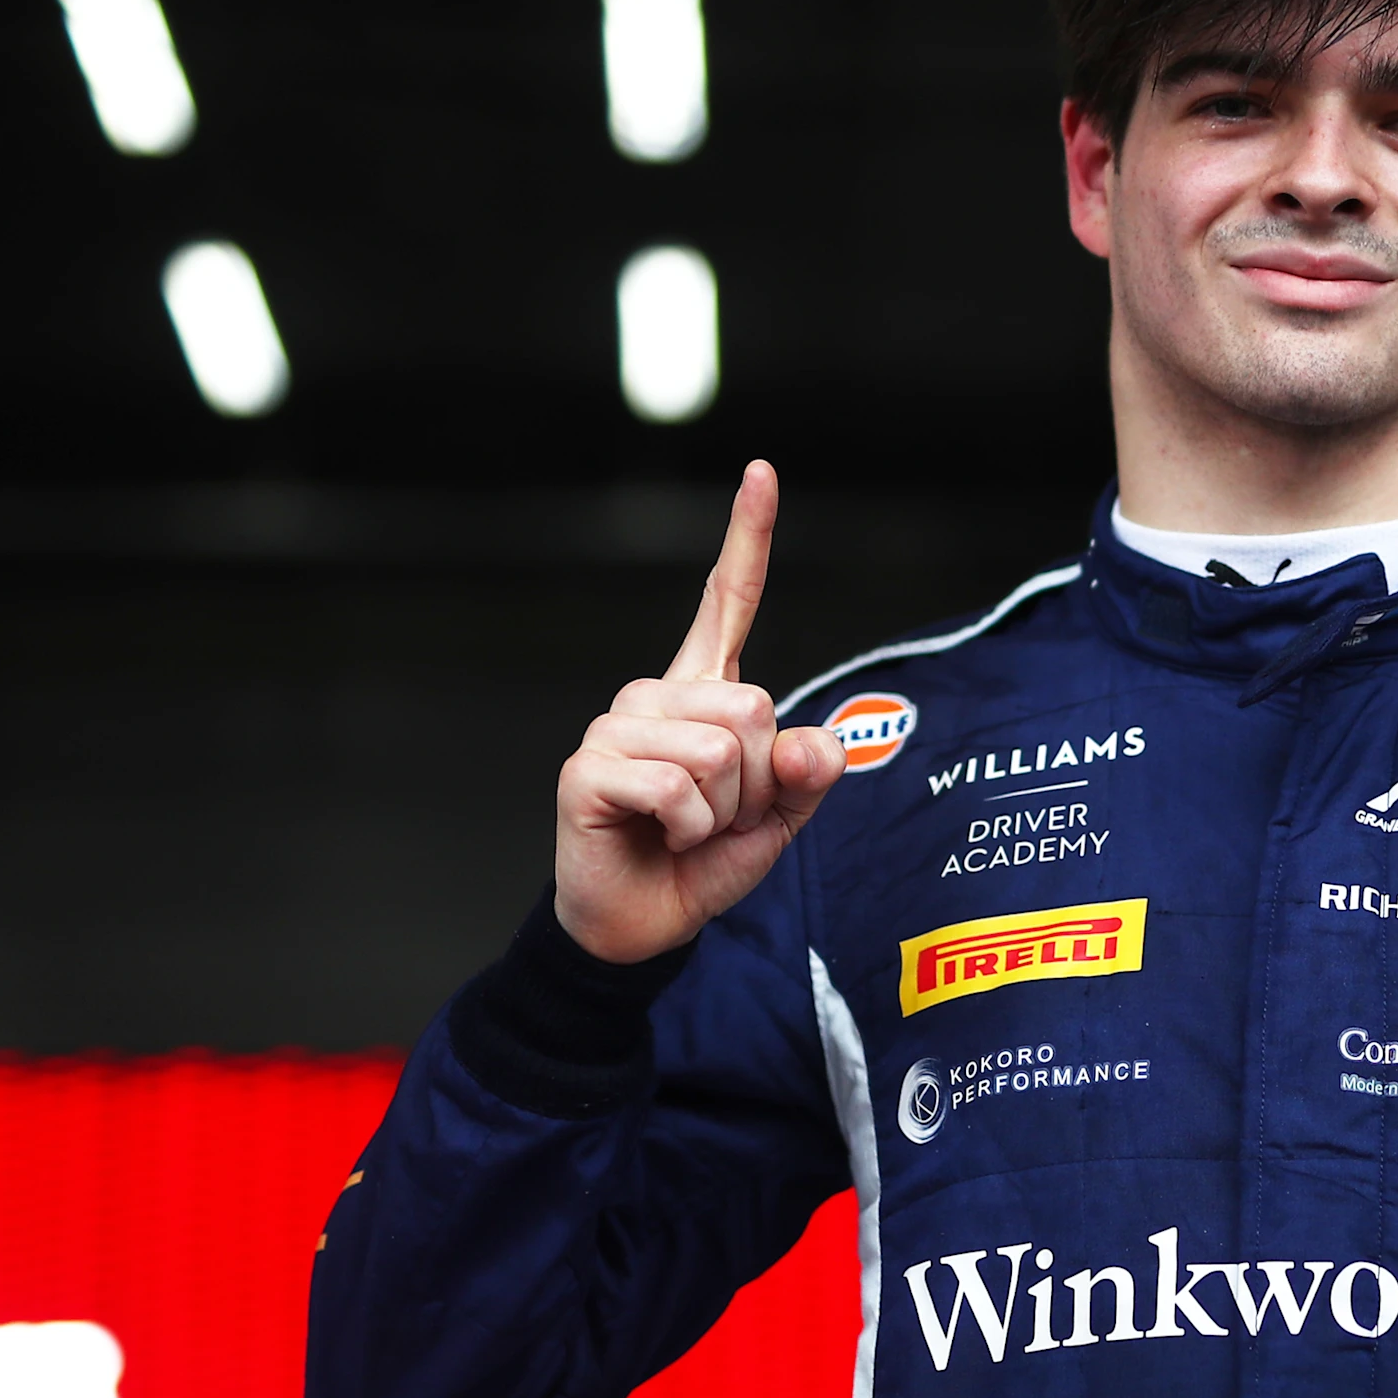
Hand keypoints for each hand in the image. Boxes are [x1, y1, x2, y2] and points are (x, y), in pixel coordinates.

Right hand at [553, 461, 844, 962]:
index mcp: (703, 691)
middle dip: (757, 781)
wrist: (641, 924)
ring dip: (722, 811)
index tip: (762, 472)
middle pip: (752, 706)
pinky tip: (658, 836)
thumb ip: (807, 776)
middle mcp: (656, 695)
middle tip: (718, 814)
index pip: (726, 602)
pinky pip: (675, 787)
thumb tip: (809, 741)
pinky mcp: (588, 769)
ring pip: (719, 750)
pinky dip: (688, 829)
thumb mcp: (778, 819)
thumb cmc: (702, 861)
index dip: (748, 539)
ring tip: (685, 828)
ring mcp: (617, 727)